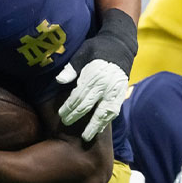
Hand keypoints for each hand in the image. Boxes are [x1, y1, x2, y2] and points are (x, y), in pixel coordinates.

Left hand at [56, 9, 136, 140]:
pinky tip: (100, 128)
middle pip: (89, 105)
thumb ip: (71, 69)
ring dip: (95, 125)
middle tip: (66, 124)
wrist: (120, 45)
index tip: (61, 115)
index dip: (69, 106)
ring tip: (86, 136)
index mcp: (93, 75)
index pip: (78, 95)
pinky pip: (114, 110)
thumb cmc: (96, 50)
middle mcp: (105, 84)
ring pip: (104, 112)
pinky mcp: (122, 93)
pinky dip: (107, 121)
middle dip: (77, 116)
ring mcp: (115, 90)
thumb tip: (59, 80)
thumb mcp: (82, 54)